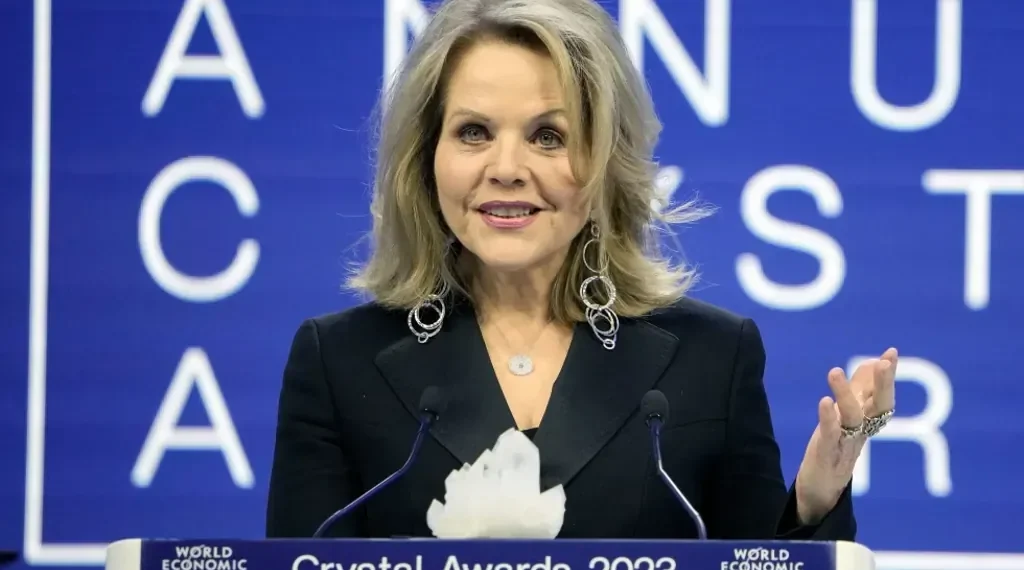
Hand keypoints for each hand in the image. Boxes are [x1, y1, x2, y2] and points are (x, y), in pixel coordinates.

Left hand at [794, 348, 897, 523]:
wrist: (820, 492)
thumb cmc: (835, 450)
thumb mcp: (848, 418)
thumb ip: (860, 391)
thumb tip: (872, 362)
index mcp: (866, 422)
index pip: (881, 397)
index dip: (887, 377)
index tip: (891, 353)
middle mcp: (860, 432)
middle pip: (878, 407)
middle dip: (883, 384)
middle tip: (885, 362)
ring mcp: (845, 444)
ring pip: (852, 418)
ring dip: (844, 394)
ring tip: (834, 371)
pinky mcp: (827, 456)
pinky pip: (830, 435)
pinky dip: (828, 418)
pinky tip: (824, 401)